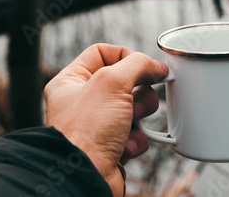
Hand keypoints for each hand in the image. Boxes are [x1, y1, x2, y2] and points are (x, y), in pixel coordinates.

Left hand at [44, 44, 168, 196]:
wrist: (85, 176)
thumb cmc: (85, 132)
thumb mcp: (111, 82)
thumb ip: (137, 64)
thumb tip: (157, 65)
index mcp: (72, 81)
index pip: (102, 53)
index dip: (125, 56)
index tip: (143, 65)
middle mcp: (83, 101)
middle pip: (125, 80)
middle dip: (138, 90)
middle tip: (138, 96)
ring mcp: (99, 124)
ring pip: (134, 106)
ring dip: (140, 114)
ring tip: (131, 123)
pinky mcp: (112, 144)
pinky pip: (136, 132)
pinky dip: (136, 138)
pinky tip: (125, 145)